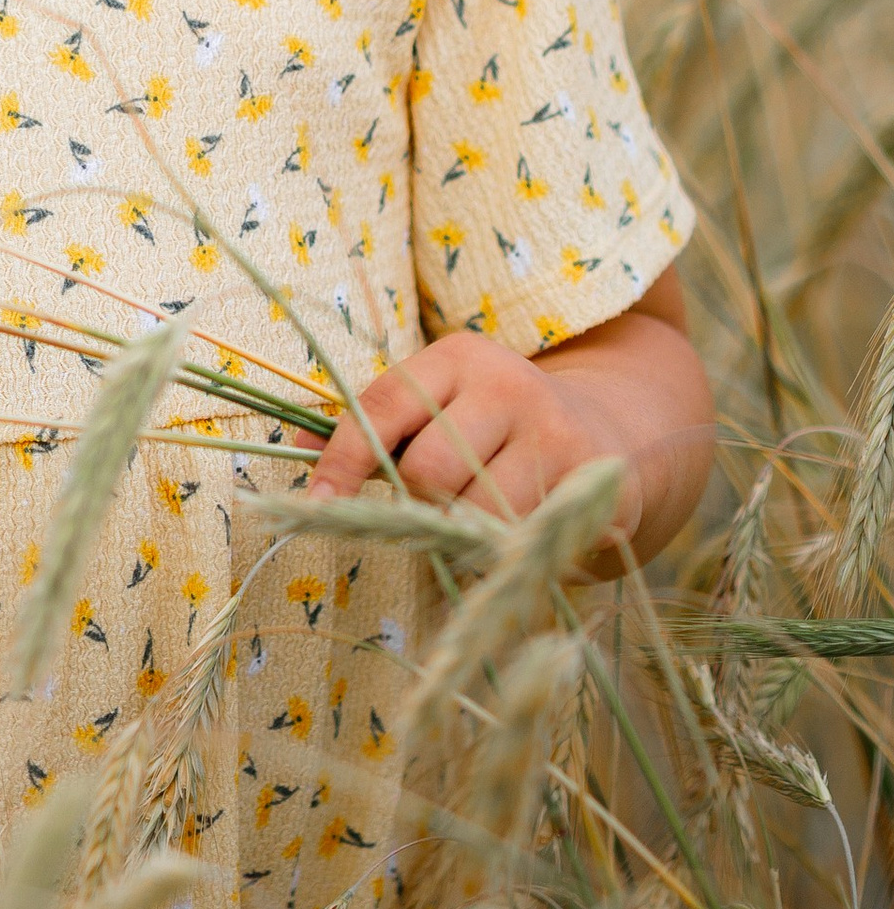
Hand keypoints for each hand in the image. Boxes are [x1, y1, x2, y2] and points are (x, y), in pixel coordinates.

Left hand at [293, 330, 641, 537]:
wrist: (615, 433)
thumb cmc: (499, 426)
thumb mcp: (441, 406)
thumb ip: (376, 428)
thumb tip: (294, 450)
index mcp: (458, 357)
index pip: (383, 407)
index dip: (344, 458)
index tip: (316, 501)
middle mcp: (509, 386)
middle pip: (428, 470)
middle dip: (419, 504)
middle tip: (436, 508)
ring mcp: (556, 434)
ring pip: (476, 513)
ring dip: (464, 535)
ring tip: (478, 522)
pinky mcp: (595, 485)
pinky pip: (524, 539)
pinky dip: (507, 551)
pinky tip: (519, 533)